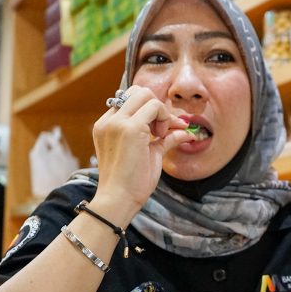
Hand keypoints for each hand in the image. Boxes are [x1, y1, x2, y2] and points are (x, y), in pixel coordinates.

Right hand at [91, 85, 191, 216]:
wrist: (118, 199)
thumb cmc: (131, 183)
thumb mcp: (149, 155)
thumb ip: (163, 140)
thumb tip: (183, 132)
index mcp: (106, 126)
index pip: (129, 102)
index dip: (150, 112)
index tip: (162, 130)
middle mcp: (109, 120)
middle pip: (137, 92)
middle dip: (156, 107)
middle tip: (162, 131)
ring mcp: (117, 122)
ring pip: (146, 94)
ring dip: (161, 112)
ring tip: (161, 135)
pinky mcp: (129, 127)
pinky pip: (155, 106)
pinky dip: (165, 117)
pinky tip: (163, 137)